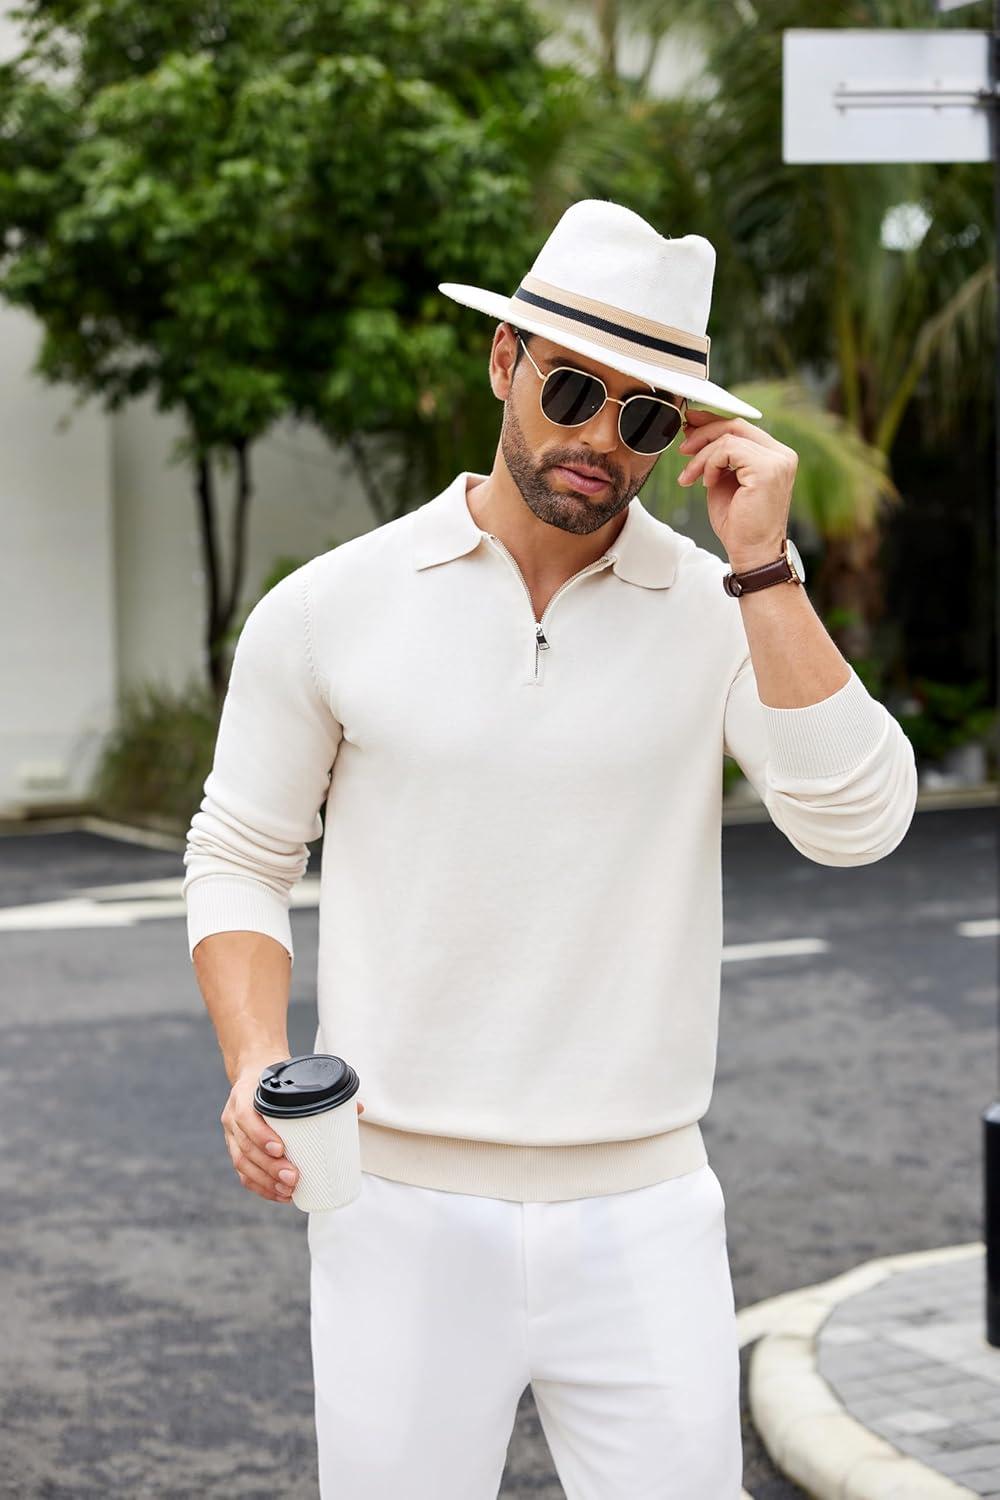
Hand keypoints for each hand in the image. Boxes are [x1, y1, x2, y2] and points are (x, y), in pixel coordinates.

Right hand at [221, 1057, 364, 1204]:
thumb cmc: (278, 1078)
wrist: (254, 1071)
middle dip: (269, 1167)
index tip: (281, 1149)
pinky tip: (278, 1194)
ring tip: (288, 1190)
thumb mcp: (291, 1077)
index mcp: (245, 1096)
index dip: (260, 1135)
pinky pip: (243, 1172)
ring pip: (242, 1163)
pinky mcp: (235, 1148)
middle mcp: (233, 1117)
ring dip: (265, 1181)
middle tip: (293, 1177)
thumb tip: (358, 1108)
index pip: (246, 1117)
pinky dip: (260, 1186)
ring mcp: (231, 1134)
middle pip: (246, 1147)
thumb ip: (323, 1093)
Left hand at [675, 407, 797, 570]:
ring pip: (728, 437)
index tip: (690, 426)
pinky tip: (706, 483)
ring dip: (701, 456)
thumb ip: (717, 458)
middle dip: (703, 432)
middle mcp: (781, 455)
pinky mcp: (767, 469)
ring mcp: (777, 461)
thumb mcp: (723, 481)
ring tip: (690, 477)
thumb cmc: (739, 525)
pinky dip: (709, 464)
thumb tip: (696, 433)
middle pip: (736, 425)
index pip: (742, 427)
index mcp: (774, 456)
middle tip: (683, 447)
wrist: (751, 553)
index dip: (713, 423)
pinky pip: (728, 450)